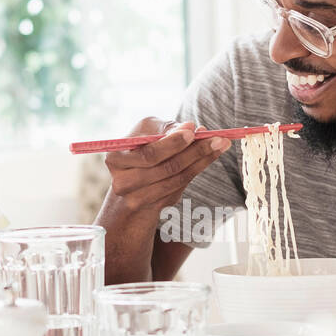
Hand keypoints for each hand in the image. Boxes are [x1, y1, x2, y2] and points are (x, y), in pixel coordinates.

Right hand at [102, 118, 230, 214]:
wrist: (132, 184)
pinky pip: (179, 188)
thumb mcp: (148, 133)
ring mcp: (137, 198)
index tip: (194, 130)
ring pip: (176, 179)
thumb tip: (191, 128)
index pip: (148, 153)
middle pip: (164, 168)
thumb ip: (167, 130)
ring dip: (201, 161)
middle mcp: (122, 181)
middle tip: (216, 138)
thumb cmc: (142, 150)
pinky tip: (210, 157)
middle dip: (193, 151)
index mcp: (116, 158)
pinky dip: (196, 170)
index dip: (172, 143)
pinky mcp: (153, 207)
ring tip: (220, 145)